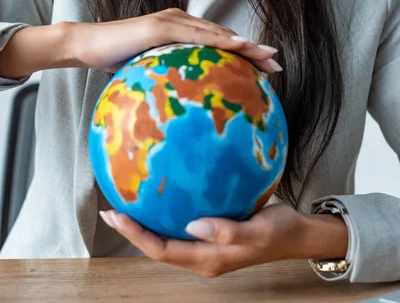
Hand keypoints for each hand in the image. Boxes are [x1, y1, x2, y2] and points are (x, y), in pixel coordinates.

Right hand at [69, 8, 281, 73]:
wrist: (87, 44)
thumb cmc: (116, 60)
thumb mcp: (147, 72)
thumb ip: (166, 80)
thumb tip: (180, 108)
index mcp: (179, 33)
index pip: (216, 44)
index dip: (241, 54)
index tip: (263, 69)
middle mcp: (180, 22)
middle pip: (223, 36)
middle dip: (252, 50)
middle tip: (275, 63)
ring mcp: (171, 21)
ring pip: (215, 33)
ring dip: (243, 44)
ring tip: (266, 55)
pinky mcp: (160, 26)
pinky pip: (195, 34)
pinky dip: (218, 40)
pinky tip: (238, 46)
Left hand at [100, 203, 304, 277]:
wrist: (297, 235)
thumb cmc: (279, 232)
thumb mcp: (258, 231)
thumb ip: (227, 231)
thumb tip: (192, 225)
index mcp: (209, 259)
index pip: (162, 250)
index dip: (137, 235)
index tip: (117, 215)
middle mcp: (202, 257)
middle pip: (158, 247)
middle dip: (132, 231)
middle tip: (111, 209)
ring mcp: (207, 247)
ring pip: (167, 239)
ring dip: (145, 224)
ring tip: (126, 203)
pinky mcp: (212, 235)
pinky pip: (180, 229)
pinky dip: (164, 215)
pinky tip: (161, 198)